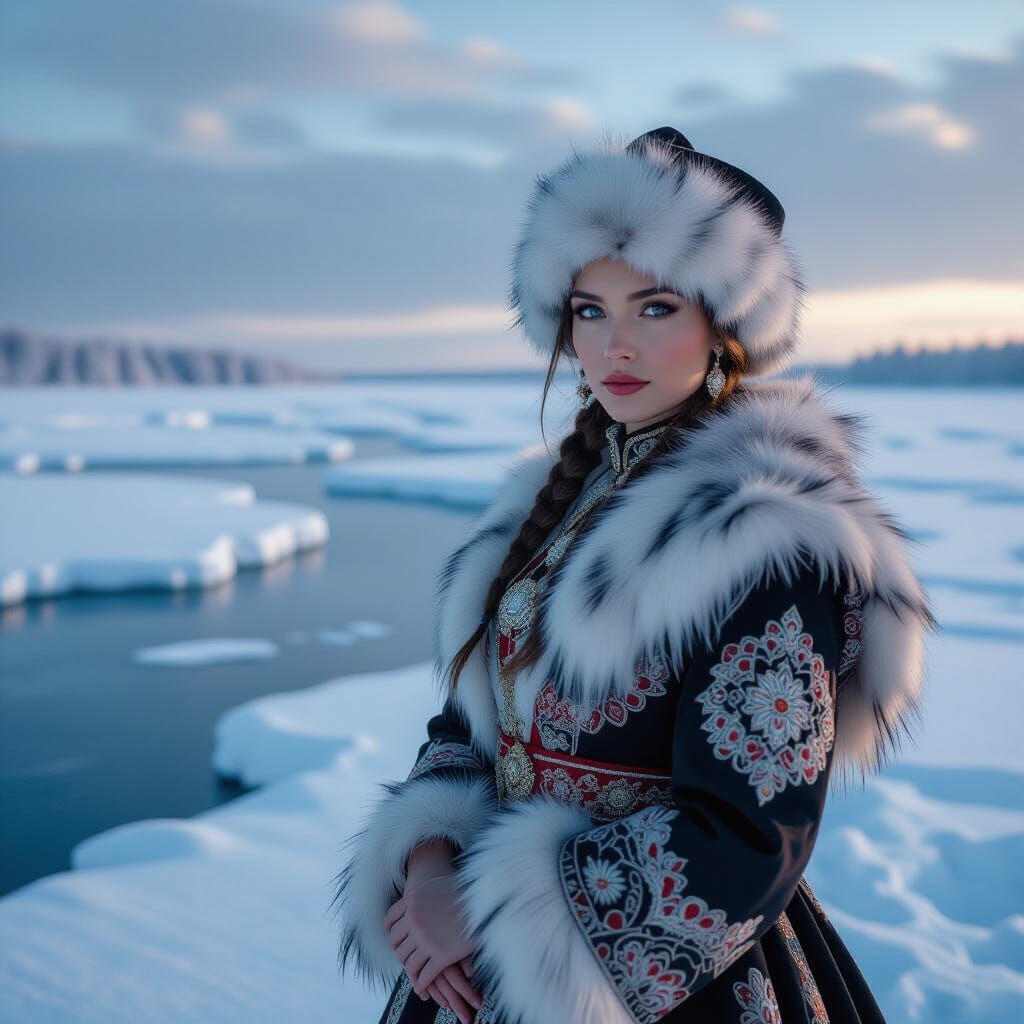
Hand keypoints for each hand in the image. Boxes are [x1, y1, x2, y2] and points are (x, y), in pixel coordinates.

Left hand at [385, 874, 481, 1012]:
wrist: (486, 901)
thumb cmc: (465, 891)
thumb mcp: (437, 886)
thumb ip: (420, 897)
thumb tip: (411, 902)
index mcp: (413, 899)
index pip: (390, 921)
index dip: (391, 933)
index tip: (395, 941)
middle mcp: (415, 919)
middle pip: (396, 944)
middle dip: (400, 953)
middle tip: (406, 958)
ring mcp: (427, 938)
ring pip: (408, 962)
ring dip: (410, 971)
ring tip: (414, 974)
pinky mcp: (441, 956)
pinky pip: (423, 975)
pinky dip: (420, 984)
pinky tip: (422, 987)